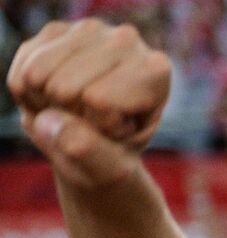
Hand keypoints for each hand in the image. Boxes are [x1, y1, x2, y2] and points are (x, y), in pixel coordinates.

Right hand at [8, 19, 171, 187]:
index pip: (101, 100)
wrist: (94, 144)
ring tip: (75, 110)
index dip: (103, 126)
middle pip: (67, 88)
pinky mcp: (54, 32)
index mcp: (155, 70)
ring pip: (40, 77)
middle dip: (72, 115)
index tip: (119, 130)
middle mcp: (126, 40)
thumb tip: (49, 122)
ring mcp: (89, 31)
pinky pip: (22, 74)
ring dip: (49, 105)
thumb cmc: (112, 155)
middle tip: (93, 121)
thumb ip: (87, 151)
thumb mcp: (110, 168)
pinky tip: (55, 96)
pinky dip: (30, 95)